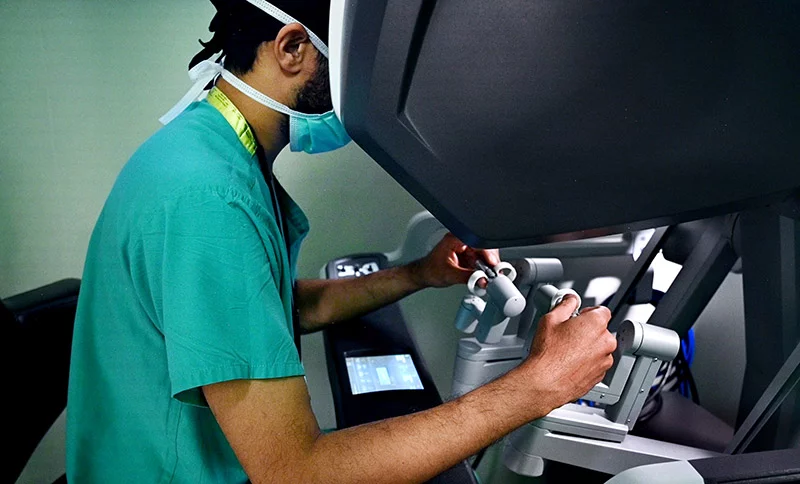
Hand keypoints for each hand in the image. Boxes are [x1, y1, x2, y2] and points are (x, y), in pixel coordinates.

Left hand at [408, 233, 499, 288]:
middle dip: (490, 261)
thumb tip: (483, 279)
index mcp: (455, 238)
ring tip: (484, 277)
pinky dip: (483, 270)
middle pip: (485, 247)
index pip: (478, 240)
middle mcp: (462, 241)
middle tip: (492, 274)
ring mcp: (466, 248)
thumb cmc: (430, 270)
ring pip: (485, 255)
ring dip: (488, 267)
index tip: (493, 264)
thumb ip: (468, 277)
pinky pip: (482, 261)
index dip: (488, 253)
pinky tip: (481, 276)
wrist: (424, 275)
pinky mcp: (469, 256)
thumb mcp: (450, 275)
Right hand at [521, 295, 615, 411]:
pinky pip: (596, 364)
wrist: (545, 382)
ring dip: (587, 347)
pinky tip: (569, 362)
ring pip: (599, 348)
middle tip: (567, 334)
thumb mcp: (551, 319)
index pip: (602, 311)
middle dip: (586, 330)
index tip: (578, 316)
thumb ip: (565, 305)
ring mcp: (604, 360)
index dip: (588, 312)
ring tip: (566, 350)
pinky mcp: (599, 375)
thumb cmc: (548, 354)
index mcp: (596, 324)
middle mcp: (605, 342)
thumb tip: (570, 300)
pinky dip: (586, 362)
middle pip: (600, 330)